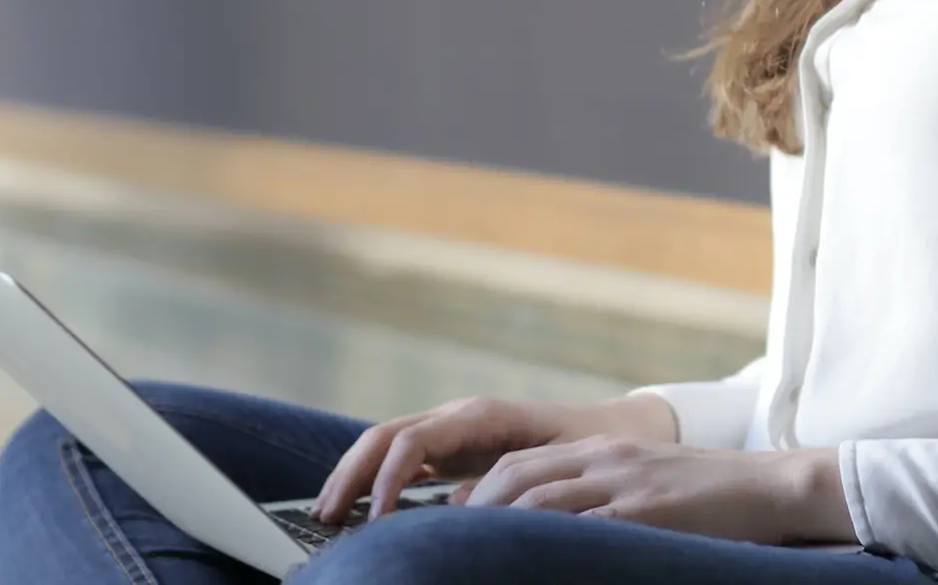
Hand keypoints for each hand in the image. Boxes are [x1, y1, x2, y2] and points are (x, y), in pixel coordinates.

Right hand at [312, 394, 675, 525]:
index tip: (375, 521)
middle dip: (351, 474)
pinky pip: (401, 459)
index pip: (413, 440)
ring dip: (354, 476)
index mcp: (479, 416)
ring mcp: (451, 430)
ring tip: (327, 516)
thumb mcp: (554, 466)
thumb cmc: (589, 446)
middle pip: (384, 437)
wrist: (613, 429)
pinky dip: (374, 481)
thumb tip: (462, 516)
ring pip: (385, 445)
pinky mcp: (452, 448)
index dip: (388, 479)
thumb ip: (509, 486)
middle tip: (324, 518)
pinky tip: (359, 512)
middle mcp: (457, 417)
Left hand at [458, 437, 848, 543]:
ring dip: (499, 528)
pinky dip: (552, 545)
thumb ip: (599, 499)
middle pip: (517, 476)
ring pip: (541, 499)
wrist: (772, 485)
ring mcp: (625, 481)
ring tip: (470, 557)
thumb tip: (552, 534)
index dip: (477, 493)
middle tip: (441, 544)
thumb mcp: (644, 485)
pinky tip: (530, 563)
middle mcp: (603, 457)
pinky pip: (589, 528)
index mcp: (599, 449)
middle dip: (474, 510)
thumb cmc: (709, 498)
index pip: (519, 464)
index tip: (446, 523)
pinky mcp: (650, 510)